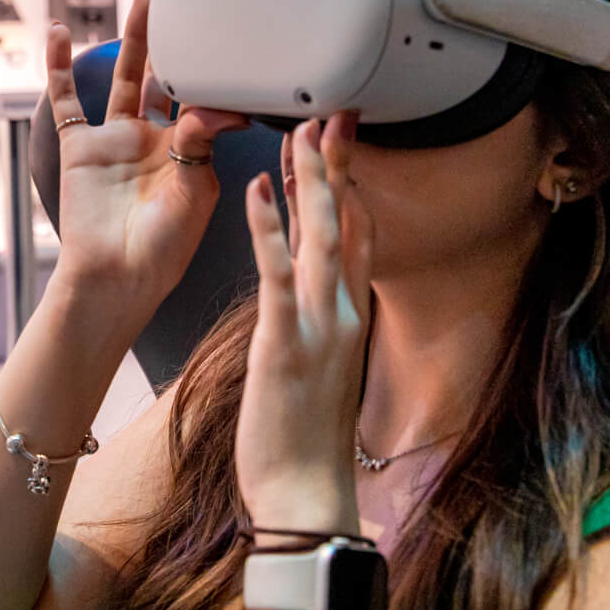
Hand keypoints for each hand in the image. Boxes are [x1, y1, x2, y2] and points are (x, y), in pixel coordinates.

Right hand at [47, 0, 249, 316]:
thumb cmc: (161, 248)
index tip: (238, 41)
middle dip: (181, 40)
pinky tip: (56, 33)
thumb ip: (200, 143)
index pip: (207, 100)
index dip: (220, 74)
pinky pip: (67, 101)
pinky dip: (58, 67)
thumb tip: (217, 106)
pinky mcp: (80, 147)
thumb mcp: (193, 194)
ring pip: (126, 77)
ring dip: (134, 38)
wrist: (114, 277)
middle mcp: (154, 140)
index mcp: (189, 152)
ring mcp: (115, 141)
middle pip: (169, 76)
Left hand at [235, 113, 373, 534]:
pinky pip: (278, 275)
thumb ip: (319, 328)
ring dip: (309, 182)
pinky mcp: (285, 344)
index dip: (348, 189)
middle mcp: (343, 314)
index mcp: (348, 320)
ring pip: (320, 238)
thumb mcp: (319, 371)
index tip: (337, 146)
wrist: (307, 494)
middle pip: (346, 226)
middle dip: (336, 169)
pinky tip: (254, 189)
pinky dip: (268, 228)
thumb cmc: (304, 439)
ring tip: (299, 132)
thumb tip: (308, 300)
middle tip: (328, 116)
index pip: (355, 239)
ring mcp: (319, 327)